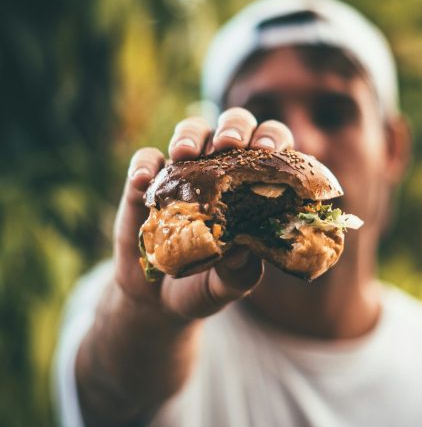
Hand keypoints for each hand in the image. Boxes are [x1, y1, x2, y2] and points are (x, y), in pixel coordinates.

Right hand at [113, 107, 293, 319]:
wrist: (159, 299)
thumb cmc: (206, 284)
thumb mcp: (229, 284)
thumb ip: (240, 272)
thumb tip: (243, 250)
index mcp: (252, 187)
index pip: (271, 150)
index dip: (272, 140)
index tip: (266, 149)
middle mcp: (221, 171)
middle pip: (233, 127)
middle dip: (233, 127)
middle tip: (229, 144)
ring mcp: (183, 173)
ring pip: (191, 132)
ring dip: (190, 135)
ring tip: (185, 153)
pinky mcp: (148, 183)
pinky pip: (145, 160)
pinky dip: (144, 165)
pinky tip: (144, 180)